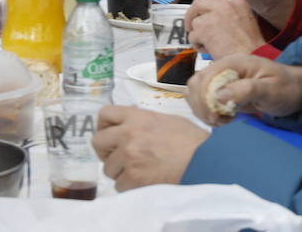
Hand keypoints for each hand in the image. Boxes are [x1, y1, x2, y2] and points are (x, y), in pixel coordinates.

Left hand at [92, 106, 208, 191]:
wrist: (204, 161)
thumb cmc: (191, 140)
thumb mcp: (166, 120)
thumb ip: (143, 121)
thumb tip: (130, 125)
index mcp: (137, 116)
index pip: (104, 114)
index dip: (104, 126)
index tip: (110, 135)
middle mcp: (128, 134)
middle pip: (97, 141)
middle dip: (106, 151)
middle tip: (119, 157)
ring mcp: (129, 157)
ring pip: (108, 168)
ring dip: (120, 172)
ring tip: (139, 171)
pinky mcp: (133, 178)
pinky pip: (119, 185)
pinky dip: (129, 186)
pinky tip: (144, 181)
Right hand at [185, 55, 301, 126]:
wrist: (295, 90)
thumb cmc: (286, 88)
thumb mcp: (271, 90)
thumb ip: (246, 90)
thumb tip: (219, 95)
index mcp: (234, 63)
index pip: (206, 77)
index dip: (205, 97)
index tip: (216, 116)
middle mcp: (224, 68)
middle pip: (196, 84)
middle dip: (202, 106)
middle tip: (218, 120)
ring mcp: (222, 80)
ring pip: (195, 92)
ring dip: (202, 110)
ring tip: (221, 120)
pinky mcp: (222, 91)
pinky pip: (203, 100)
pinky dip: (206, 112)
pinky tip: (222, 119)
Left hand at [187, 0, 264, 58]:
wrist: (252, 60)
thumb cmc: (251, 50)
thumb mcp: (245, 24)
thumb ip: (227, 18)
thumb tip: (211, 20)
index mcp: (237, 3)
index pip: (213, 1)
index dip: (205, 11)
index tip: (202, 17)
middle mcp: (225, 5)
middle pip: (198, 3)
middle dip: (191, 15)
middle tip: (191, 27)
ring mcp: (213, 15)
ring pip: (196, 23)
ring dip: (199, 37)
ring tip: (212, 47)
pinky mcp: (204, 27)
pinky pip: (193, 36)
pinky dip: (198, 46)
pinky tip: (211, 51)